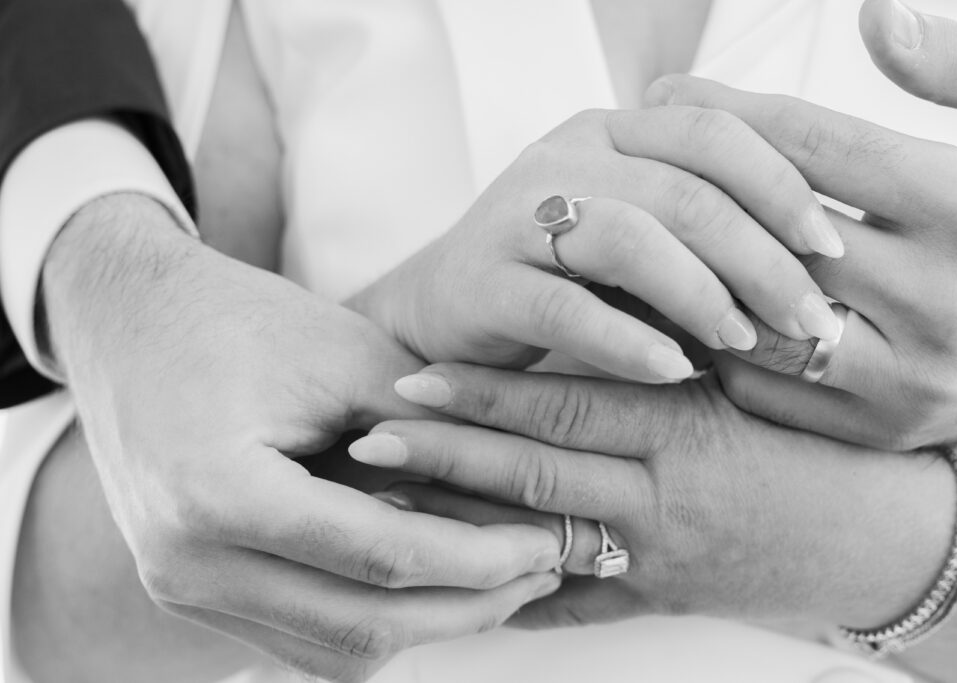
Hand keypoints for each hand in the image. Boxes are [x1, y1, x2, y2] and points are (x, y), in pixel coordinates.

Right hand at [42, 195, 560, 679]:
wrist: (129, 320)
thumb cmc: (238, 318)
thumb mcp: (344, 355)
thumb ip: (426, 433)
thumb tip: (509, 498)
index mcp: (221, 494)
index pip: (382, 558)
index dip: (479, 556)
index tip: (544, 541)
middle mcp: (188, 563)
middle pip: (361, 626)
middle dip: (468, 606)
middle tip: (537, 569)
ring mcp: (181, 588)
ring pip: (333, 649)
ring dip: (425, 624)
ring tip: (496, 579)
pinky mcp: (193, 589)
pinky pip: (300, 636)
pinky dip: (372, 618)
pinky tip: (427, 580)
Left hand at [347, 364, 954, 630]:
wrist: (878, 536)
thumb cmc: (813, 439)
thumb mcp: (749, 380)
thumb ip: (671, 345)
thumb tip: (586, 292)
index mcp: (682, 426)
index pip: (565, 404)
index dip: (482, 391)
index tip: (409, 376)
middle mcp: (661, 496)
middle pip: (535, 474)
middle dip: (446, 457)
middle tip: (367, 440)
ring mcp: (656, 556)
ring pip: (538, 542)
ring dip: (458, 525)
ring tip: (384, 507)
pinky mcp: (658, 599)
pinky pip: (574, 606)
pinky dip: (511, 599)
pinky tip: (448, 591)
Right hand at [348, 104, 846, 384]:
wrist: (447, 308)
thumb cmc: (566, 276)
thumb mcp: (640, 236)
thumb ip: (704, 231)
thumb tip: (818, 268)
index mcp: (612, 132)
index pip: (713, 132)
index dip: (783, 184)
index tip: (833, 247)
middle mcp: (564, 158)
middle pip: (683, 187)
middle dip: (761, 255)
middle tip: (810, 317)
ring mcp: (516, 216)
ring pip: (627, 236)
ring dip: (699, 292)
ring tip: (744, 342)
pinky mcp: (484, 282)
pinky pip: (563, 307)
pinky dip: (626, 341)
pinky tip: (673, 371)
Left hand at [645, 0, 956, 448]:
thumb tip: (874, 16)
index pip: (820, 151)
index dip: (732, 114)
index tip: (669, 94)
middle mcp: (947, 306)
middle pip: (776, 237)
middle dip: (694, 187)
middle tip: (635, 159)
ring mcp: (915, 379)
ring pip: (761, 320)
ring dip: (697, 274)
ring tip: (644, 230)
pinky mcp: (889, 427)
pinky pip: (771, 388)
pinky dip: (721, 344)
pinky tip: (688, 298)